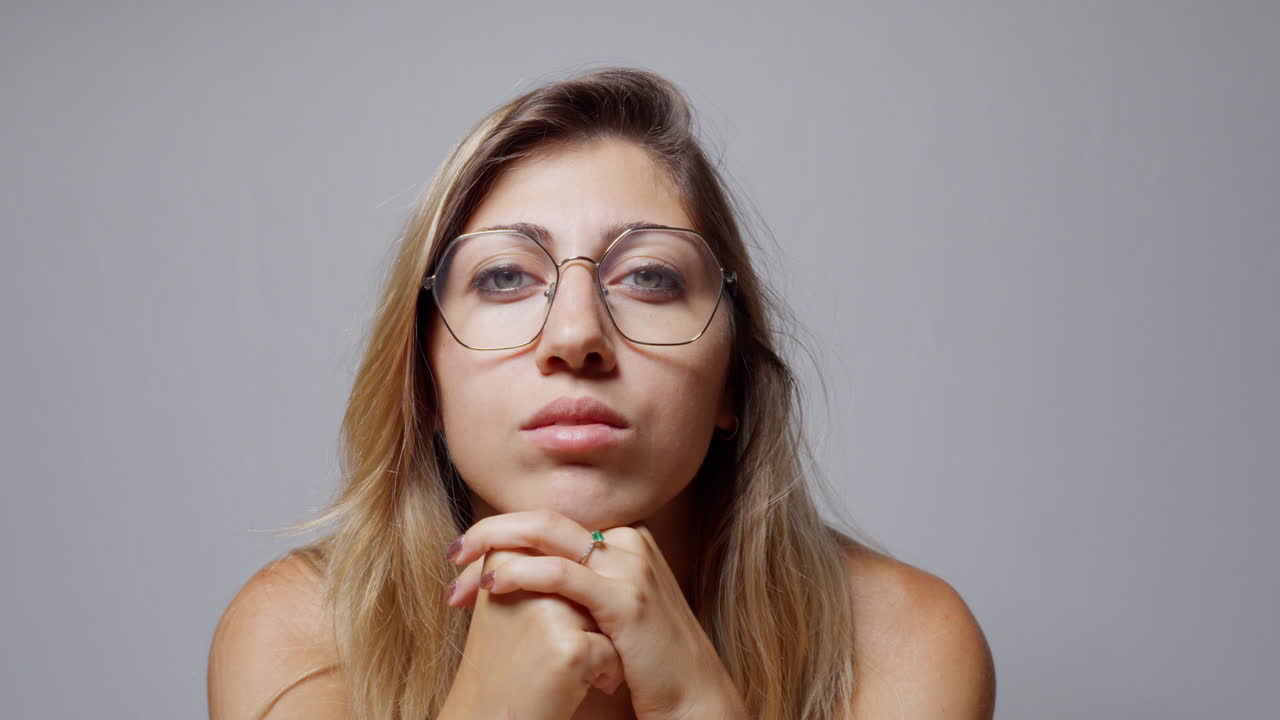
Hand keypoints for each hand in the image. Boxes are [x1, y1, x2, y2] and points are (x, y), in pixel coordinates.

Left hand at [444, 510, 748, 719]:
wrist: (693, 697)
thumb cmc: (644, 662)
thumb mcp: (608, 611)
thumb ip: (577, 585)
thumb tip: (519, 574)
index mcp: (623, 539)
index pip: (549, 522)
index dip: (502, 534)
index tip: (465, 560)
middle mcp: (628, 542)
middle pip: (543, 519)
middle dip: (490, 531)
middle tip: (452, 554)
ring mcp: (630, 566)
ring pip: (545, 535)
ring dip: (493, 550)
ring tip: (458, 579)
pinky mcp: (626, 599)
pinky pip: (561, 574)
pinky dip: (520, 573)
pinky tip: (492, 585)